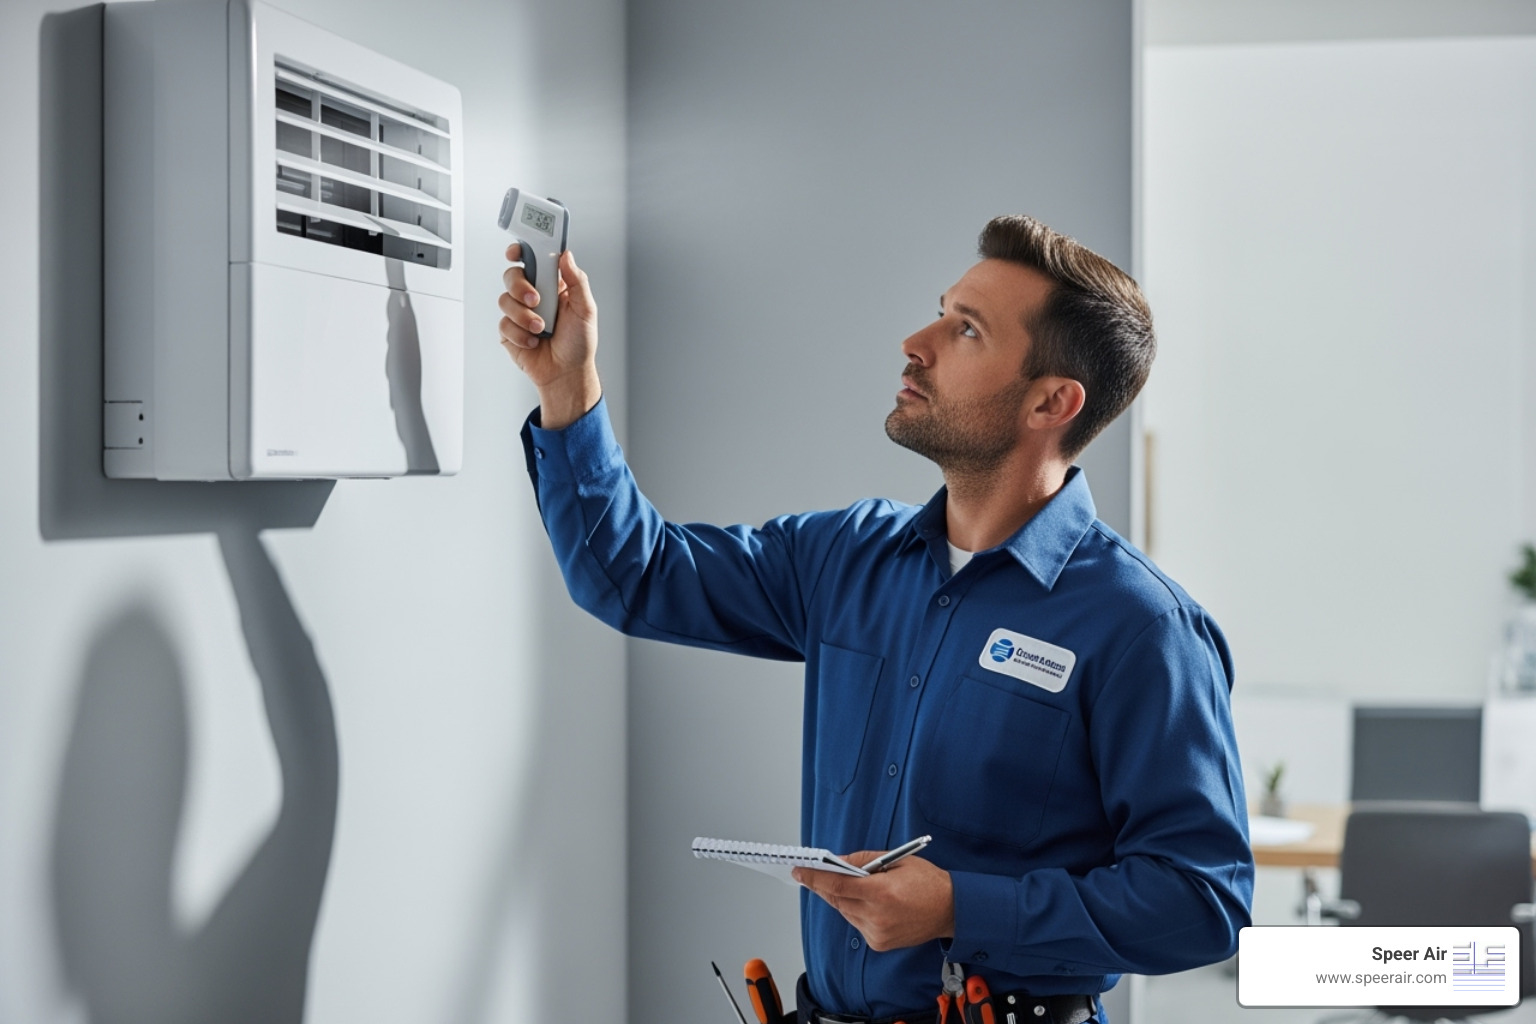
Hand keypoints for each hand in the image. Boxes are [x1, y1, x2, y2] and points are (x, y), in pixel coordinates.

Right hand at [498, 244, 600, 427]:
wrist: (566, 373)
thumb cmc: (579, 343)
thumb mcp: (586, 309)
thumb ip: (577, 280)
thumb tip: (566, 255)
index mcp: (552, 285)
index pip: (532, 259)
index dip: (521, 250)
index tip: (517, 251)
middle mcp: (533, 295)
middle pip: (512, 275)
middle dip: (521, 286)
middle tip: (536, 300)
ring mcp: (519, 312)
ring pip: (505, 300)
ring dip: (525, 316)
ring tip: (542, 329)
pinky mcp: (508, 331)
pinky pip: (504, 324)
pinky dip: (520, 334)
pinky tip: (533, 342)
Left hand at [793, 850, 954, 951]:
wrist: (952, 910)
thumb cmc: (928, 882)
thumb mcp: (897, 860)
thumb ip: (863, 860)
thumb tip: (837, 861)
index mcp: (882, 893)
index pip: (837, 885)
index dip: (815, 878)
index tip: (799, 871)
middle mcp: (877, 916)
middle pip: (837, 900)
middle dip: (824, 886)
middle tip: (811, 873)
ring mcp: (877, 933)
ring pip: (845, 912)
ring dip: (840, 898)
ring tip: (841, 883)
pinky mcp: (879, 943)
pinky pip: (856, 923)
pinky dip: (854, 911)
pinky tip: (863, 900)